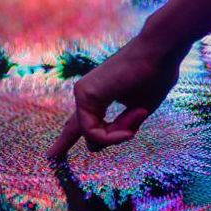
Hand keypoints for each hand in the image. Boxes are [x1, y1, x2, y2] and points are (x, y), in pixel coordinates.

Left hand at [47, 29, 185, 158]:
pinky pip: (92, 132)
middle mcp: (88, 94)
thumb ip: (118, 129)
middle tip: (50, 157)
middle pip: (75, 128)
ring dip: (119, 135)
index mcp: (101, 96)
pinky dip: (111, 136)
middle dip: (63, 144)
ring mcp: (83, 93)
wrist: (159, 53)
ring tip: (138, 114)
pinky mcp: (83, 94)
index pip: (82, 121)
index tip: (55, 152)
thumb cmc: (155, 78)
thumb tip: (95, 146)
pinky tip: (127, 130)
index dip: (69, 136)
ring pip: (93, 136)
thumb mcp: (137, 113)